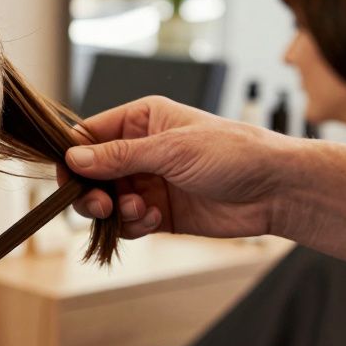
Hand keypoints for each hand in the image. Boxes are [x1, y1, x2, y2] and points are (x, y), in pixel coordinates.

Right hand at [63, 95, 295, 239]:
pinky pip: (125, 222)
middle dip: (90, 191)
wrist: (276, 190)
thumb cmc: (233, 153)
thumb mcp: (171, 149)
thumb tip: (74, 159)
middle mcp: (139, 150)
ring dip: (112, 210)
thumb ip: (119, 156)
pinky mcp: (156, 212)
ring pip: (104, 200)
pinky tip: (154, 218)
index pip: (89, 135)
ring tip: (134, 210)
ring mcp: (147, 182)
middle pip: (90, 172)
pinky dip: (132, 224)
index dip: (73, 156)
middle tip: (99, 204)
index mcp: (141, 120)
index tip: (69, 177)